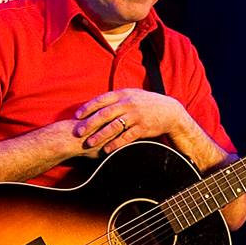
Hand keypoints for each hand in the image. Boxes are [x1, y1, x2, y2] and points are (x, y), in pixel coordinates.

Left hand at [71, 89, 187, 157]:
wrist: (168, 111)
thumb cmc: (146, 103)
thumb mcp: (131, 95)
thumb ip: (115, 99)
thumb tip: (96, 103)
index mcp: (123, 94)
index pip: (102, 100)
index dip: (88, 108)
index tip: (77, 116)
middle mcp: (128, 104)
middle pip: (105, 114)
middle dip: (90, 123)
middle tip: (78, 132)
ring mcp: (136, 116)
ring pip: (115, 126)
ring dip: (100, 135)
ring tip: (90, 143)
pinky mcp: (143, 128)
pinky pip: (127, 137)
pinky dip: (116, 144)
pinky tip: (107, 150)